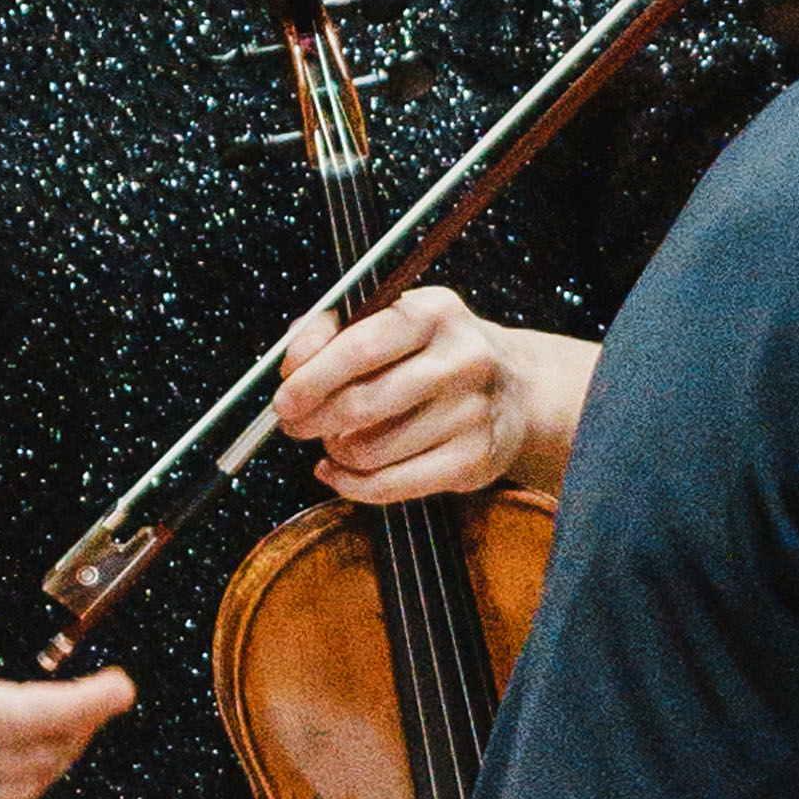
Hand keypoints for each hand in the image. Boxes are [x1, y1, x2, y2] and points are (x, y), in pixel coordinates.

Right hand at [0, 543, 137, 798]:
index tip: (122, 687)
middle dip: (80, 726)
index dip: (84, 704)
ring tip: (71, 721)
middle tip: (100, 696)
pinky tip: (29, 753)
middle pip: (34, 756)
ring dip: (57, 757)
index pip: (24, 714)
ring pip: (19, 790)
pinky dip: (22, 785)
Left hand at [272, 290, 571, 503]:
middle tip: (293, 424)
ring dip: (335, 452)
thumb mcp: (392, 319)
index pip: (361, 347)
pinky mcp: (474, 460)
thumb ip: (331, 329)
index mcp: (436, 313)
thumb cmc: (432, 354)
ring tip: (335, 442)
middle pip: (361, 403)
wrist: (514, 391)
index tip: (284, 395)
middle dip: (312, 419)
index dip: (311, 376)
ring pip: (370, 450)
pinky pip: (389, 485)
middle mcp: (463, 360)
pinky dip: (351, 484)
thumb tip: (290, 365)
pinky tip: (341, 472)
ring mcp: (473, 413)